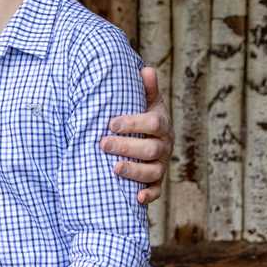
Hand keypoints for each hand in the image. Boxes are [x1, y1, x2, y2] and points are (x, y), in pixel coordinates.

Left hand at [101, 66, 172, 204]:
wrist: (149, 139)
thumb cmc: (142, 117)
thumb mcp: (146, 102)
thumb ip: (146, 88)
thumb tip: (145, 68)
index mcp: (161, 125)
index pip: (153, 124)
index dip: (133, 123)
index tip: (111, 123)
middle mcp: (164, 146)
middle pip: (150, 150)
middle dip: (126, 147)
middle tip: (102, 143)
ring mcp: (160, 165)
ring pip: (153, 172)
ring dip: (134, 171)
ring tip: (114, 168)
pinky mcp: (156, 182)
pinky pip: (156, 191)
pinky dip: (148, 196)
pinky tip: (136, 198)